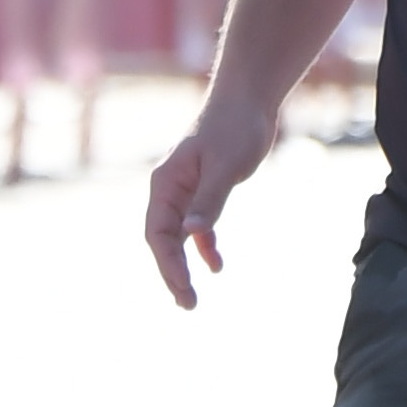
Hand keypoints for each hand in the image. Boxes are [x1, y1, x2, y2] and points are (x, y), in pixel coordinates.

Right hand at [143, 92, 276, 313]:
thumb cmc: (235, 128)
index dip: (168, 265)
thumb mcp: (225, 167)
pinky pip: (198, 227)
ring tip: (192, 297)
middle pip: (163, 241)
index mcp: (166, 184)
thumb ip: (209, 201)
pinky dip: (205, 246)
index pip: (158, 233)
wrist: (248, 100)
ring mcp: (185, 191)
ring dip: (185, 266)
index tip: (184, 290)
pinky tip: (217, 264)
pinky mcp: (204, 190)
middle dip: (173, 274)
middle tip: (187, 305)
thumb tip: (192, 236)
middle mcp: (170, 190)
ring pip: (178, 237)